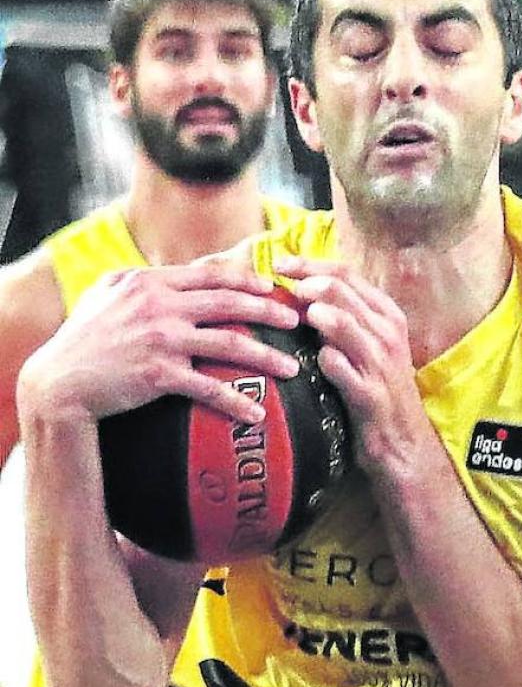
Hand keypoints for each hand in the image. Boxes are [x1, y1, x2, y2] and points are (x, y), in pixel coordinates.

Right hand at [17, 264, 302, 429]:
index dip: (246, 280)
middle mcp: (158, 306)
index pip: (209, 274)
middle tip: (297, 321)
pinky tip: (256, 414)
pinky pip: (209, 388)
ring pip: (228, 344)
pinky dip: (235, 402)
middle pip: (228, 303)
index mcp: (149, 282)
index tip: (272, 288)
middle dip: (269, 311)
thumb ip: (144, 281)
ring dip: (266, 358)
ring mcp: (160, 339)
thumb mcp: (108, 295)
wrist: (60, 380)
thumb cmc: (85, 338)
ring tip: (292, 369)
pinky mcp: (158, 373)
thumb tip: (178, 272)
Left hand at [273, 256, 425, 476]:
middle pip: (338, 289)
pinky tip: (307, 365)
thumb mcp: (371, 347)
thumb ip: (346, 318)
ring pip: (338, 320)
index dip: (308, 264)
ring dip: (310, 317)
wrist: (405, 445)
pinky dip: (316, 358)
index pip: (346, 273)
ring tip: (295, 324)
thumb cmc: (379, 393)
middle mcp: (388, 333)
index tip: (279, 264)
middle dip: (303, 285)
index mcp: (388, 315)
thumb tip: (303, 291)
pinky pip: (334, 364)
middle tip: (280, 293)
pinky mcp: (368, 393)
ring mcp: (380, 362)